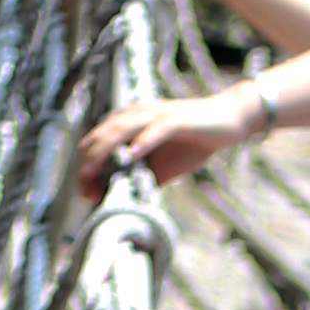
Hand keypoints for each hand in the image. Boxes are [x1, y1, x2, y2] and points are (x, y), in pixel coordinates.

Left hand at [79, 83, 259, 200]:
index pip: (99, 141)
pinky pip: (156, 129)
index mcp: (130, 122)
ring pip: (122, 128)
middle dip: (90, 160)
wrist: (226, 122)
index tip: (84, 191)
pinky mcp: (176, 119)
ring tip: (93, 171)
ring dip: (105, 150)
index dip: (88, 165)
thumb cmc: (193, 144)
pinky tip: (132, 155)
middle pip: (104, 134)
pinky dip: (143, 141)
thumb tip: (117, 196)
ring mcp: (156, 115)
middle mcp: (138, 114)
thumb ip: (140, 175)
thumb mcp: (162, 166)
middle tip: (83, 186)